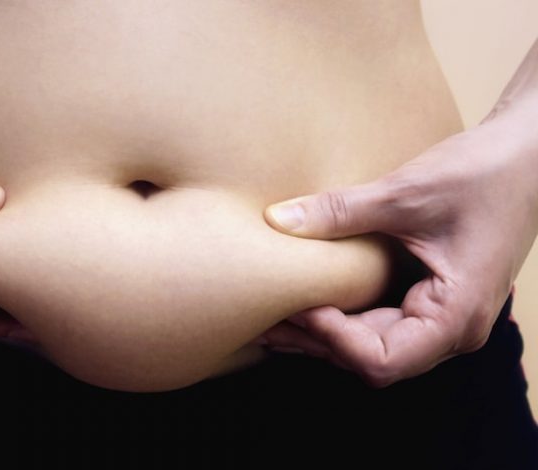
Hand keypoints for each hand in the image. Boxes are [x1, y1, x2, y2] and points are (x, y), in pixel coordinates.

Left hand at [259, 112, 537, 386]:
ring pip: (374, 346)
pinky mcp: (431, 298)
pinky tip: (308, 301)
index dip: (332, 339)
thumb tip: (276, 220)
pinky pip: (382, 323)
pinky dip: (344, 317)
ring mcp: (442, 316)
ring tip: (275, 316)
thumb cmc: (484, 173)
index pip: (380, 360)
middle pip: (372, 360)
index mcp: (456, 316)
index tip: (297, 305)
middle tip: (265, 319)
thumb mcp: (406, 192)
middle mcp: (452, 329)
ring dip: (326, 335)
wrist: (528, 153)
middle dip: (317, 342)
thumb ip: (340, 211)